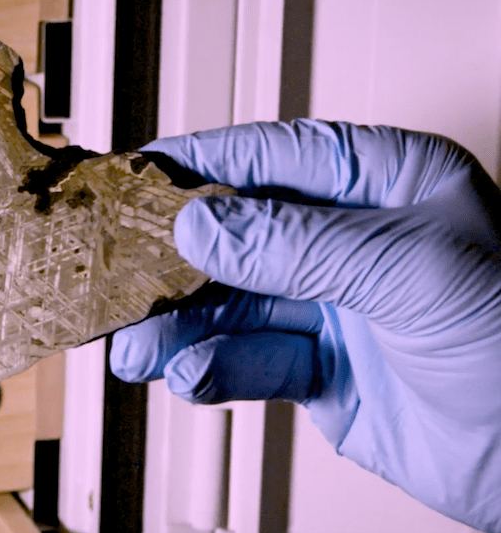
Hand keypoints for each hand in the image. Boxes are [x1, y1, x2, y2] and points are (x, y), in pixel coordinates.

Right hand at [111, 119, 500, 532]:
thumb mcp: (409, 273)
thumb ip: (298, 244)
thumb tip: (203, 223)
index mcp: (391, 184)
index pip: (279, 157)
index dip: (204, 163)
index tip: (140, 174)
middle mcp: (357, 240)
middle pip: (241, 235)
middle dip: (177, 262)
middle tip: (123, 278)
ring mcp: (335, 308)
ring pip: (233, 304)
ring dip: (181, 326)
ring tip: (139, 345)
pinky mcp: (322, 370)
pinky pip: (251, 361)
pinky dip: (216, 369)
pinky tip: (194, 374)